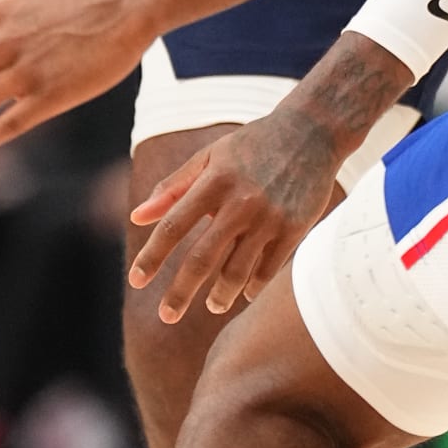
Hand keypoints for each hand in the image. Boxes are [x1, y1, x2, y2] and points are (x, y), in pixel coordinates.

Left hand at [129, 112, 345, 323]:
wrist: (311, 131)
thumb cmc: (252, 145)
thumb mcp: (209, 157)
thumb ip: (172, 187)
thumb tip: (136, 217)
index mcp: (213, 182)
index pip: (173, 226)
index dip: (152, 256)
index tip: (136, 280)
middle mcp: (239, 202)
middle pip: (202, 258)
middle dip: (180, 292)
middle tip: (167, 316)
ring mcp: (269, 217)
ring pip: (237, 271)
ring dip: (221, 295)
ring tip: (212, 305)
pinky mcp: (294, 227)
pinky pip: (269, 268)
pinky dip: (254, 285)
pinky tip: (245, 293)